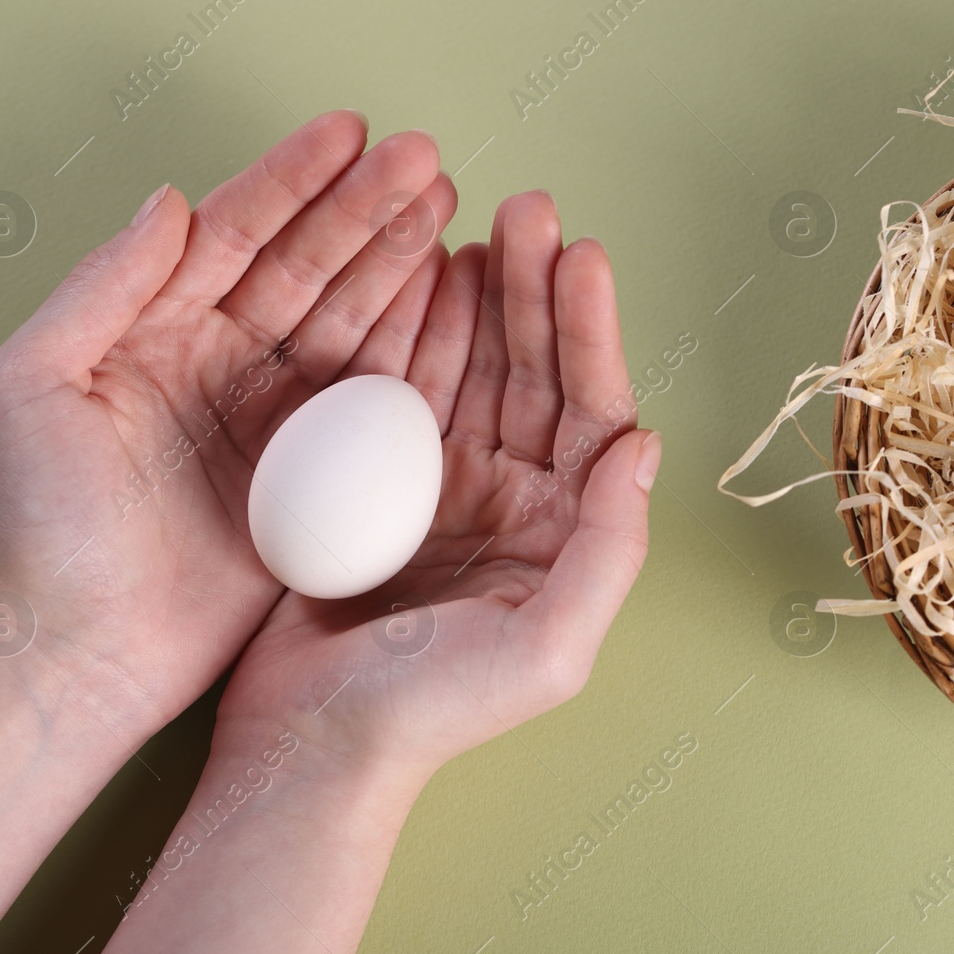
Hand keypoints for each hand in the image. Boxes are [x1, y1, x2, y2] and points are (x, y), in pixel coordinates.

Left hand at [0, 112, 455, 737]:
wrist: (87, 650)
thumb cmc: (43, 526)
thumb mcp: (33, 388)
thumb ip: (102, 288)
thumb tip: (168, 201)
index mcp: (157, 328)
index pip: (234, 233)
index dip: (292, 179)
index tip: (349, 132)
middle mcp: (224, 359)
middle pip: (307, 262)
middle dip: (366, 205)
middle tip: (427, 158)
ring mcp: (277, 414)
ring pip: (350, 312)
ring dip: (400, 256)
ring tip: (448, 205)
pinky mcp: (320, 473)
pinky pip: (377, 391)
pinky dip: (416, 340)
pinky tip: (451, 293)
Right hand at [212, 190, 659, 782]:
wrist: (307, 745)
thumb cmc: (431, 714)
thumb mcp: (549, 651)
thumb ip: (611, 551)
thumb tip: (646, 447)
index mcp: (564, 533)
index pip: (590, 414)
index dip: (589, 333)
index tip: (582, 256)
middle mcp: (514, 498)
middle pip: (533, 373)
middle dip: (533, 290)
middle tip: (527, 207)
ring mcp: (444, 481)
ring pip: (469, 365)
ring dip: (475, 293)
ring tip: (471, 219)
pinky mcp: (375, 477)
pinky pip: (398, 383)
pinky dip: (407, 326)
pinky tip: (413, 271)